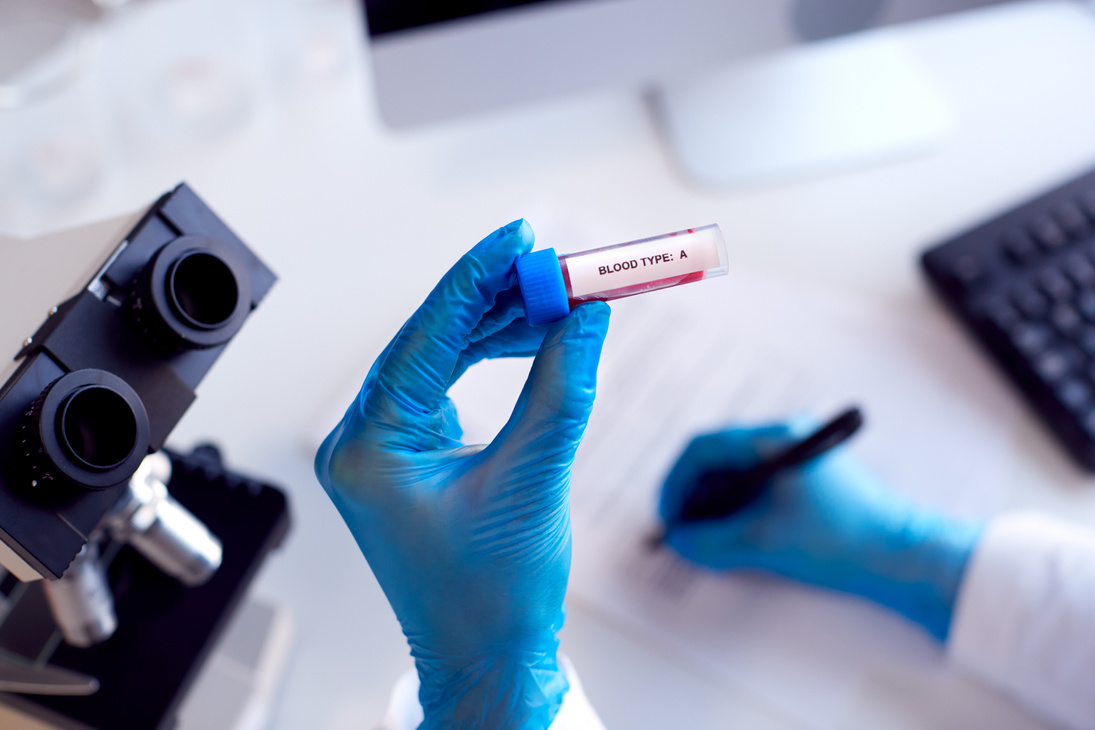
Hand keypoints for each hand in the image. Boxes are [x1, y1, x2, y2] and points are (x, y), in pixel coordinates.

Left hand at [315, 220, 609, 729]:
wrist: (486, 654)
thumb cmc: (495, 592)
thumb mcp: (532, 481)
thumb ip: (560, 389)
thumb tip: (587, 316)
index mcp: (370, 446)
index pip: (426, 337)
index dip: (477, 279)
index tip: (520, 237)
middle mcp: (366, 438)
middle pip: (435, 337)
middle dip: (501, 298)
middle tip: (559, 267)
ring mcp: (386, 443)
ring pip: (445, 354)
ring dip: (504, 324)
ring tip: (562, 297)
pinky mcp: (412, 449)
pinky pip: (451, 382)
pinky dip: (497, 357)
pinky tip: (538, 334)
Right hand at [658, 421, 982, 640]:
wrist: (903, 557)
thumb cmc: (840, 540)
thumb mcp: (762, 542)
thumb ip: (710, 541)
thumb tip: (678, 541)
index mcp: (775, 438)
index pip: (704, 447)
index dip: (676, 483)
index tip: (668, 516)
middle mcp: (785, 437)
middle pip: (717, 457)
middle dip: (693, 495)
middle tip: (682, 530)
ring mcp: (797, 456)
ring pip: (736, 473)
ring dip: (714, 504)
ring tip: (705, 537)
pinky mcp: (807, 478)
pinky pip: (757, 486)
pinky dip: (737, 509)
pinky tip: (733, 535)